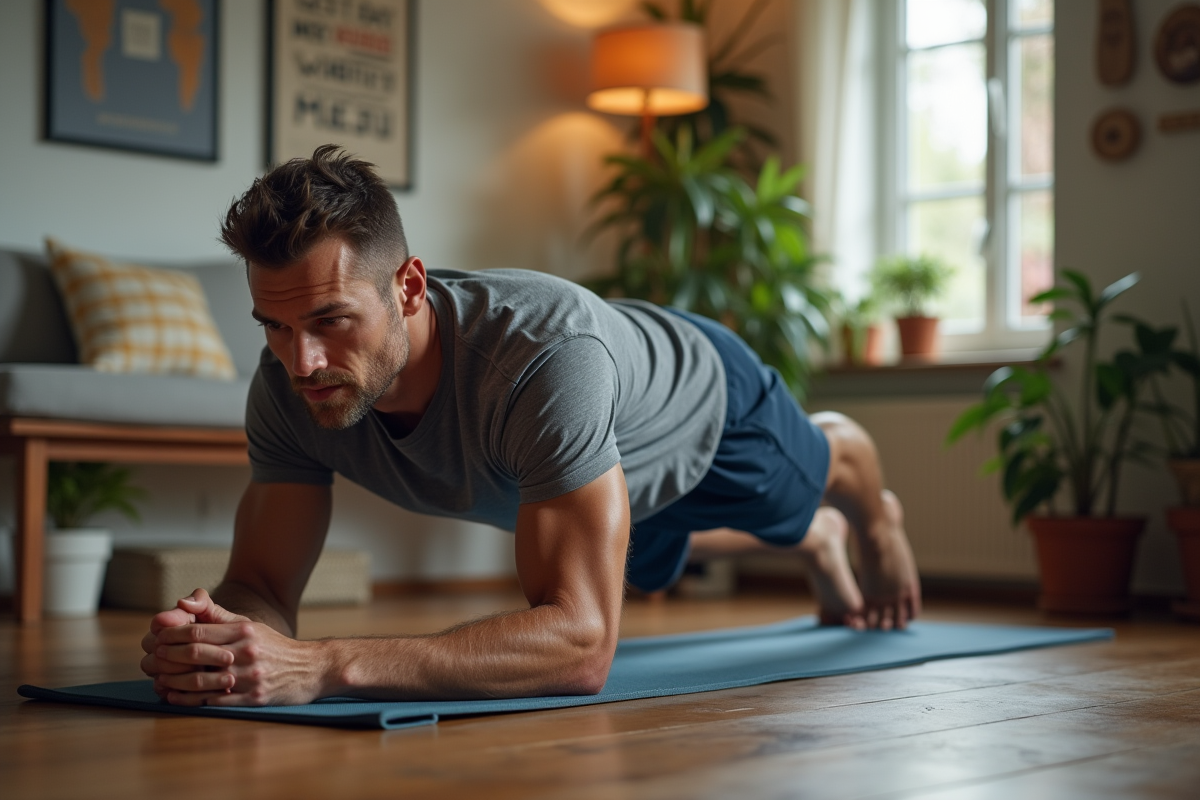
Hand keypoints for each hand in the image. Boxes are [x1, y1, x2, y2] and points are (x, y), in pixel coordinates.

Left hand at [147, 593, 326, 706]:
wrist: (309, 669)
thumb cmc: (273, 646)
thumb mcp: (249, 626)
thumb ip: (217, 615)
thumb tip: (185, 602)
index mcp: (244, 631)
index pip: (199, 631)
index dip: (173, 635)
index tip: (157, 637)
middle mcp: (246, 652)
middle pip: (196, 653)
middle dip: (169, 656)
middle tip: (152, 657)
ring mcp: (250, 677)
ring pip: (201, 680)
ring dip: (174, 681)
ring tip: (159, 679)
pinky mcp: (252, 698)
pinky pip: (214, 701)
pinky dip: (190, 700)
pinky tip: (175, 697)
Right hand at [855, 495, 921, 630]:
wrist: (876, 531)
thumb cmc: (884, 525)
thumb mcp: (893, 527)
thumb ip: (893, 520)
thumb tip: (889, 501)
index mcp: (909, 580)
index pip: (912, 605)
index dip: (907, 612)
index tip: (903, 619)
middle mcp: (900, 591)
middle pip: (899, 615)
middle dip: (893, 621)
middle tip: (889, 628)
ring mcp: (886, 594)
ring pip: (883, 619)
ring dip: (878, 624)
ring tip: (873, 630)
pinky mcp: (870, 594)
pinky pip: (867, 614)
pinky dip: (862, 620)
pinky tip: (857, 625)